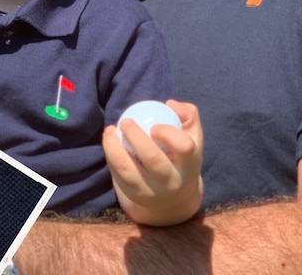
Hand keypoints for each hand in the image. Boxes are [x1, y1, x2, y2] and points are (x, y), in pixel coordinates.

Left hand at [103, 99, 203, 225]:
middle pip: (154, 160)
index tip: (155, 125)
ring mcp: (152, 191)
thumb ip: (188, 114)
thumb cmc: (181, 156)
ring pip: (129, 170)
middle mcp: (172, 181)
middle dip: (136, 137)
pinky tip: (109, 141)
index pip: (183, 148)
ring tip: (110, 130)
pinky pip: (118, 175)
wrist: (174, 196)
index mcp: (190, 164)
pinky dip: (111, 156)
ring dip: (115, 147)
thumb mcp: (192, 136)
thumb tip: (169, 104)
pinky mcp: (134, 196)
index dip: (168, 133)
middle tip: (125, 121)